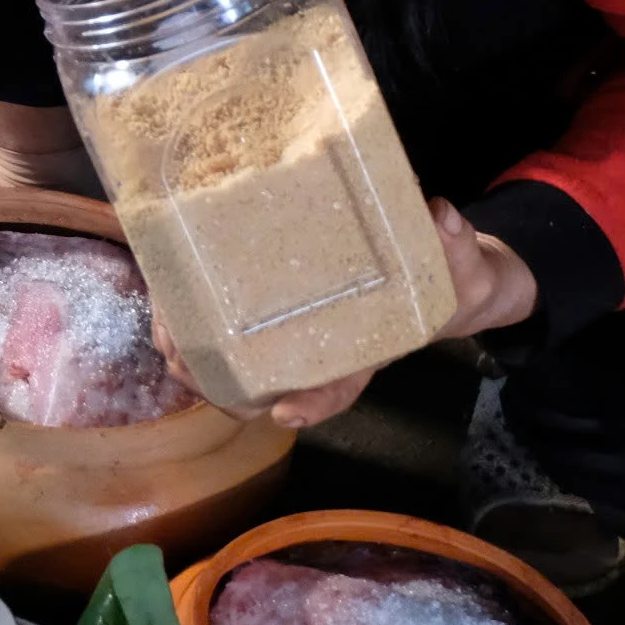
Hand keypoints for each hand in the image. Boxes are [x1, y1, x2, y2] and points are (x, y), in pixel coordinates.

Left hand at [155, 198, 538, 430]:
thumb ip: (455, 244)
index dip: (313, 402)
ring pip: (236, 369)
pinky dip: (193, 325)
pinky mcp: (273, 315)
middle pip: (265, 388)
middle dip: (219, 378)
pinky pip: (227, 335)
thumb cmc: (445, 278)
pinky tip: (167, 300)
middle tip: (180, 349)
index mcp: (365, 350)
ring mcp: (294, 339)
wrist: (438, 279)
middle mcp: (324, 353)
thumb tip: (442, 214)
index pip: (338, 387)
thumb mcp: (461, 264)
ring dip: (194, 356)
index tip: (286, 410)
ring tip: (163, 326)